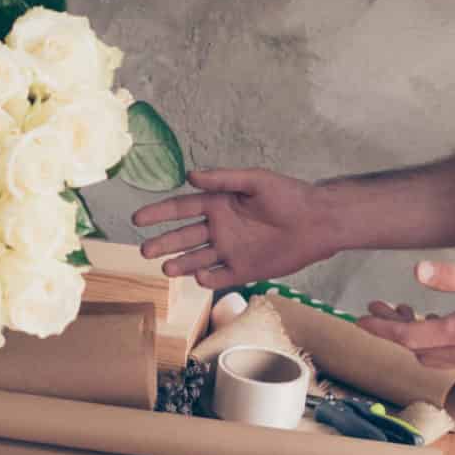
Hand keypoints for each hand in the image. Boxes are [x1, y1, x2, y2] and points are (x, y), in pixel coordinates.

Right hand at [130, 168, 338, 289]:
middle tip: (144, 250)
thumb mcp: (255, 181)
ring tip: (164, 268)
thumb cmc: (288, 195)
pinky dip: (207, 278)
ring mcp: (230, 251)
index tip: (137, 218)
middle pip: (183, 237)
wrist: (317, 223)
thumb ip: (223, 179)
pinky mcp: (244, 270)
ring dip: (180, 263)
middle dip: (163, 243)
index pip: (181, 209)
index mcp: (219, 204)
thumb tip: (190, 175)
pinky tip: (199, 277)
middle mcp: (220, 228)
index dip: (158, 213)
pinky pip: (219, 277)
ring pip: (196, 259)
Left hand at [355, 260, 454, 373]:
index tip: (360, 318)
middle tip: (378, 306)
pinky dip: (436, 342)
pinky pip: (452, 358)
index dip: (381, 327)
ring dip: (414, 337)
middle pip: (416, 350)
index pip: (409, 335)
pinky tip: (441, 320)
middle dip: (392, 330)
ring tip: (406, 309)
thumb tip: (417, 271)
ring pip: (433, 357)